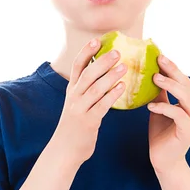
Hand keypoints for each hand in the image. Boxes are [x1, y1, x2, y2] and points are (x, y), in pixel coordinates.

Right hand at [54, 39, 127, 164]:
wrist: (65, 149)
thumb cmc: (76, 125)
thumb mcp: (77, 103)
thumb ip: (87, 89)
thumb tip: (105, 72)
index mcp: (71, 90)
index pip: (77, 66)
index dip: (86, 52)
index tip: (97, 40)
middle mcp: (74, 97)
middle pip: (87, 75)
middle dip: (102, 61)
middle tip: (118, 52)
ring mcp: (80, 109)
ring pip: (96, 89)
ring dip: (110, 76)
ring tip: (124, 67)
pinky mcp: (88, 122)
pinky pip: (102, 106)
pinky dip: (112, 95)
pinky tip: (122, 87)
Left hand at [147, 55, 189, 172]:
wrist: (164, 160)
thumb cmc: (161, 133)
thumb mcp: (159, 108)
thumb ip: (161, 93)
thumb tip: (151, 72)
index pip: (182, 79)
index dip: (172, 66)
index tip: (158, 55)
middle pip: (186, 84)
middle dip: (172, 71)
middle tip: (158, 61)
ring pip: (186, 97)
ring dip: (170, 86)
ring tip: (154, 78)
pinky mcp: (188, 131)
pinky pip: (178, 115)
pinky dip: (165, 108)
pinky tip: (150, 105)